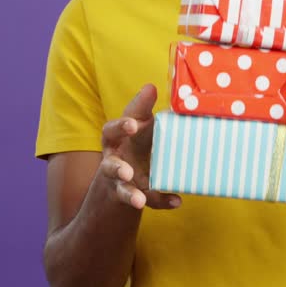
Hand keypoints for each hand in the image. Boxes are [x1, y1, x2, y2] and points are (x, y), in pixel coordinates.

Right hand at [99, 84, 181, 210]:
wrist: (129, 172)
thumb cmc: (136, 139)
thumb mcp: (139, 122)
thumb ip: (142, 107)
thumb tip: (150, 86)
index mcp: (115, 140)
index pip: (112, 131)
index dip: (121, 127)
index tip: (133, 125)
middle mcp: (113, 161)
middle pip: (109, 166)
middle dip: (117, 169)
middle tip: (126, 171)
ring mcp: (122, 182)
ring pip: (122, 190)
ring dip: (130, 194)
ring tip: (139, 200)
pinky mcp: (135, 195)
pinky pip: (148, 200)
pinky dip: (161, 200)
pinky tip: (176, 200)